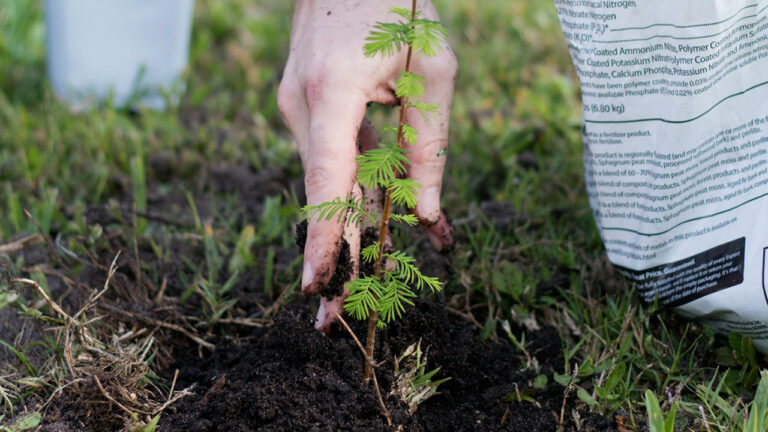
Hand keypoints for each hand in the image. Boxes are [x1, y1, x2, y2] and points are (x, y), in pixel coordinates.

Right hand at [277, 0, 456, 330]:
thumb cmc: (397, 3)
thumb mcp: (434, 67)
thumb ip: (430, 143)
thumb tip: (425, 213)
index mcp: (334, 89)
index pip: (327, 177)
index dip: (324, 236)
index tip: (319, 285)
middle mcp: (302, 104)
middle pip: (322, 196)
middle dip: (330, 258)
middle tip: (331, 320)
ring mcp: (297, 107)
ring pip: (329, 183)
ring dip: (353, 228)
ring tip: (368, 283)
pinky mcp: (304, 108)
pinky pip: (332, 160)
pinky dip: (355, 192)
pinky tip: (380, 223)